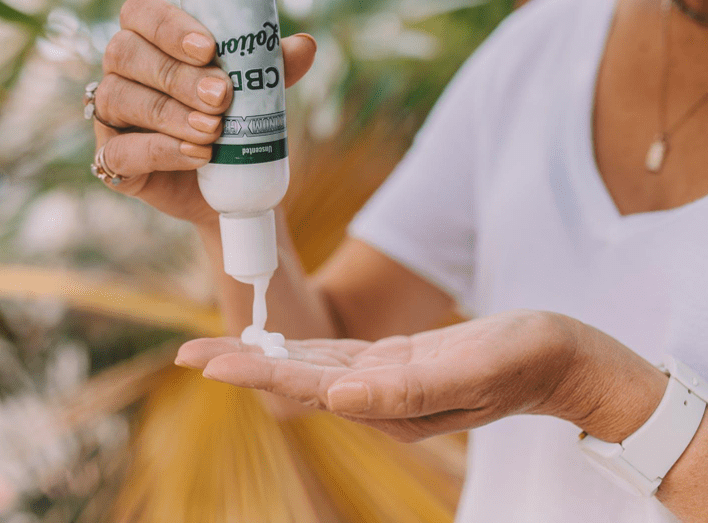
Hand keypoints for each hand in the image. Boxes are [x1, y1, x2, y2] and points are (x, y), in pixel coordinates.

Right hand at [93, 0, 316, 225]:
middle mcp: (121, 70)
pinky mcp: (111, 158)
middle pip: (126, 53)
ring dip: (170, 114)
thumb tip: (305, 45)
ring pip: (119, 99)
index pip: (140, 12)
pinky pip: (120, 150)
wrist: (229, 184)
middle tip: (222, 96)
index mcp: (150, 39)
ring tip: (213, 130)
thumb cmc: (234, 121)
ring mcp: (110, 115)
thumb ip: (271, 67)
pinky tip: (196, 155)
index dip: (168, 26)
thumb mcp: (255, 91)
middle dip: (177, 75)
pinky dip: (160, 151)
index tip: (209, 48)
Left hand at [175, 310, 665, 442]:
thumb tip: (334, 395)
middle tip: (185, 353)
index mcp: (388, 402)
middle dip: (240, 366)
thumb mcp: (471, 366)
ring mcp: (384, 381)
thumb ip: (404, 388)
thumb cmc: (524, 359)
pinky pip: (335, 358)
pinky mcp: (396, 363)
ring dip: (261, 358)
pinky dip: (299, 350)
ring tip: (216, 349)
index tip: (203, 362)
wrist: (562, 360)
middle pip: (293, 380)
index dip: (252, 372)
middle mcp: (377, 397)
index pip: (304, 387)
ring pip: (308, 369)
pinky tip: (274, 345)